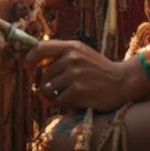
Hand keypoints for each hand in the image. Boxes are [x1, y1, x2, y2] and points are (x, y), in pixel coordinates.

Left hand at [25, 40, 143, 111]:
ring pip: (49, 88)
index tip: (26, 66)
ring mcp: (75, 75)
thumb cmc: (99, 69)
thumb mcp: (82, 53)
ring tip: (62, 96)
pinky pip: (58, 100)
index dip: (31, 57)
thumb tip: (38, 65)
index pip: (41, 47)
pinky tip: (70, 102)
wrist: (123, 82)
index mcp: (72, 46)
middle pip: (45, 73)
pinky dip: (61, 104)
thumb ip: (62, 55)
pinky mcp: (78, 92)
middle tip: (53, 90)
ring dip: (52, 96)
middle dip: (45, 84)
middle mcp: (72, 58)